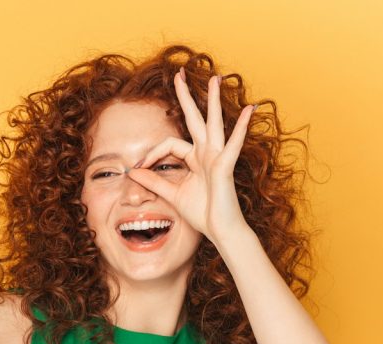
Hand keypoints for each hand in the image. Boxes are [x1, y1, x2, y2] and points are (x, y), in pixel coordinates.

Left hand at [125, 68, 254, 244]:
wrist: (220, 231)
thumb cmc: (202, 214)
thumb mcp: (172, 195)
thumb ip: (153, 181)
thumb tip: (132, 171)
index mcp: (195, 159)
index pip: (170, 145)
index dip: (151, 153)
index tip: (137, 168)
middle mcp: (207, 153)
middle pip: (195, 119)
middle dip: (186, 96)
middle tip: (179, 74)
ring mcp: (218, 157)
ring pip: (214, 123)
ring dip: (214, 100)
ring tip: (216, 78)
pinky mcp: (226, 166)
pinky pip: (234, 143)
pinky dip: (241, 127)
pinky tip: (249, 111)